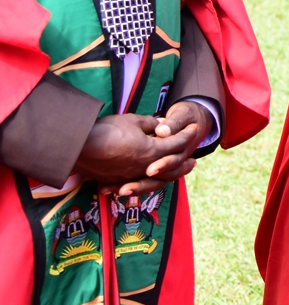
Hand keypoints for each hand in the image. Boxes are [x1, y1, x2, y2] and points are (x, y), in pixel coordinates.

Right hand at [73, 114, 198, 196]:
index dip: (187, 135)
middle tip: (194, 161)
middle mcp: (144, 167)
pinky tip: (150, 181)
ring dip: (170, 176)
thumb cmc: (106, 130)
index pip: (175, 144)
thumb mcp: (132, 121)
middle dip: (184, 163)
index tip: (195, 128)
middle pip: (171, 167)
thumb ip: (150, 124)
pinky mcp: (116, 180)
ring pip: (157, 180)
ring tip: (178, 174)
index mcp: (151, 151)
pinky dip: (148, 183)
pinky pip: (138, 183)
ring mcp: (130, 176)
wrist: (77, 145)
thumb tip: (161, 126)